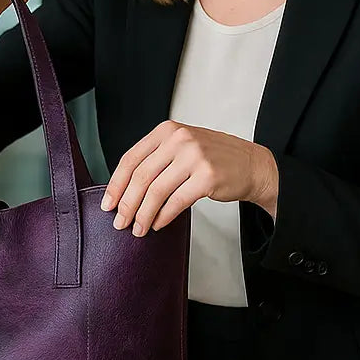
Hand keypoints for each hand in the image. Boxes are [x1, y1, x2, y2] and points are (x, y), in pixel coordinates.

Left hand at [99, 120, 278, 235]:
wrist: (251, 164)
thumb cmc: (213, 158)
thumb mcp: (182, 146)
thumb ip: (156, 159)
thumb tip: (124, 189)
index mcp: (167, 130)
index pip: (131, 159)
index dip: (116, 184)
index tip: (108, 203)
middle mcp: (179, 139)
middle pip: (141, 176)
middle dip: (127, 204)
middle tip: (120, 222)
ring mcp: (194, 156)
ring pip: (156, 191)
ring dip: (143, 214)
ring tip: (138, 229)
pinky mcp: (207, 176)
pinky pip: (176, 201)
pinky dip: (163, 216)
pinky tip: (157, 224)